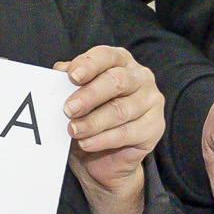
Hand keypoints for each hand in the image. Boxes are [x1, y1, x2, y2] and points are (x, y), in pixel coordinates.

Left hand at [59, 46, 161, 213]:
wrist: (103, 157)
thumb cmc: (89, 117)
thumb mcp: (74, 98)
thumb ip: (68, 83)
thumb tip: (59, 71)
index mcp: (120, 61)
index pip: (106, 56)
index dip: (89, 64)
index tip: (72, 75)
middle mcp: (140, 77)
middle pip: (116, 82)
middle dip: (90, 95)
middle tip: (69, 109)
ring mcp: (151, 101)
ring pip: (121, 110)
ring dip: (94, 122)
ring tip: (74, 130)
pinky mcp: (154, 127)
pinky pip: (127, 133)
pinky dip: (104, 139)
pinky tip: (87, 143)